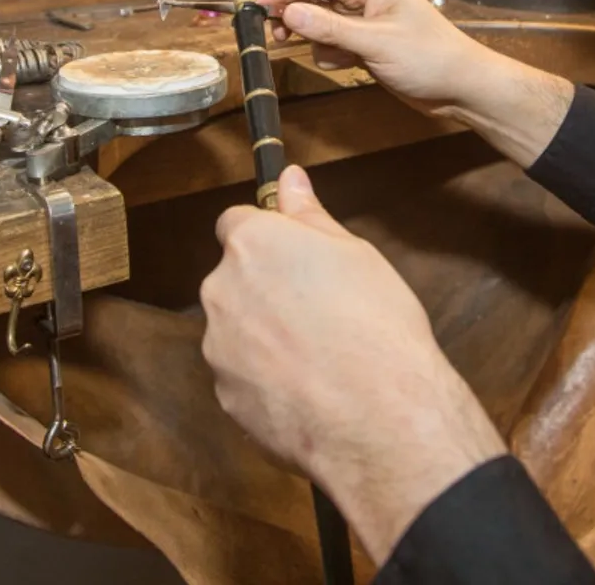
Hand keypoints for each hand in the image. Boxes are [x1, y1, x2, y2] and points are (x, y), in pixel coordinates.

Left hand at [200, 164, 506, 562]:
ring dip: (263, 337)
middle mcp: (221, 290)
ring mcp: (218, 347)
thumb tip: (290, 179)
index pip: (236, 223)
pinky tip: (309, 391)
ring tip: (318, 358)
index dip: (268, 239)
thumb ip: (310, 216)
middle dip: (264, 290)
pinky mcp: (224, 396)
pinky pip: (243, 377)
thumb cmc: (375, 324)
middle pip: (233, 279)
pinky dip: (266, 381)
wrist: (376, 415)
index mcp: (253, 245)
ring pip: (236, 331)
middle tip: (318, 310)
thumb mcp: (356, 254)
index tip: (296, 257)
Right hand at [255, 0, 496, 113]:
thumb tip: (288, 12)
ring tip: (331, 55)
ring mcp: (365, 19)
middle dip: (296, 16)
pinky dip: (332, 54)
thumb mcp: (375, 42)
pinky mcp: (365, 42)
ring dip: (317, 40)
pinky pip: (332, 42)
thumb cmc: (427, 57)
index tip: (258, 5)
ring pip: (320, 22)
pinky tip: (349, 65)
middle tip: (276, 35)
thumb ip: (329, 27)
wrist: (460, 88)